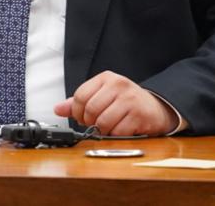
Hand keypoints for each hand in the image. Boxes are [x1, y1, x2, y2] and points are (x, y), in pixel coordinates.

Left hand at [53, 71, 181, 135]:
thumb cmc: (126, 102)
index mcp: (106, 78)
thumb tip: (57, 109)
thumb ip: (79, 102)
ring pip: (103, 122)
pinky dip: (117, 135)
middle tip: (97, 125)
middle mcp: (118, 85)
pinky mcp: (139, 114)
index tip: (83, 118)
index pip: (80, 96)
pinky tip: (122, 130)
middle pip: (90, 110)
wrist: (157, 107)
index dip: (77, 112)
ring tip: (110, 127)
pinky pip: (118, 131)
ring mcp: (130, 99)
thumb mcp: (102, 96)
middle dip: (90, 123)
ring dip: (104, 131)